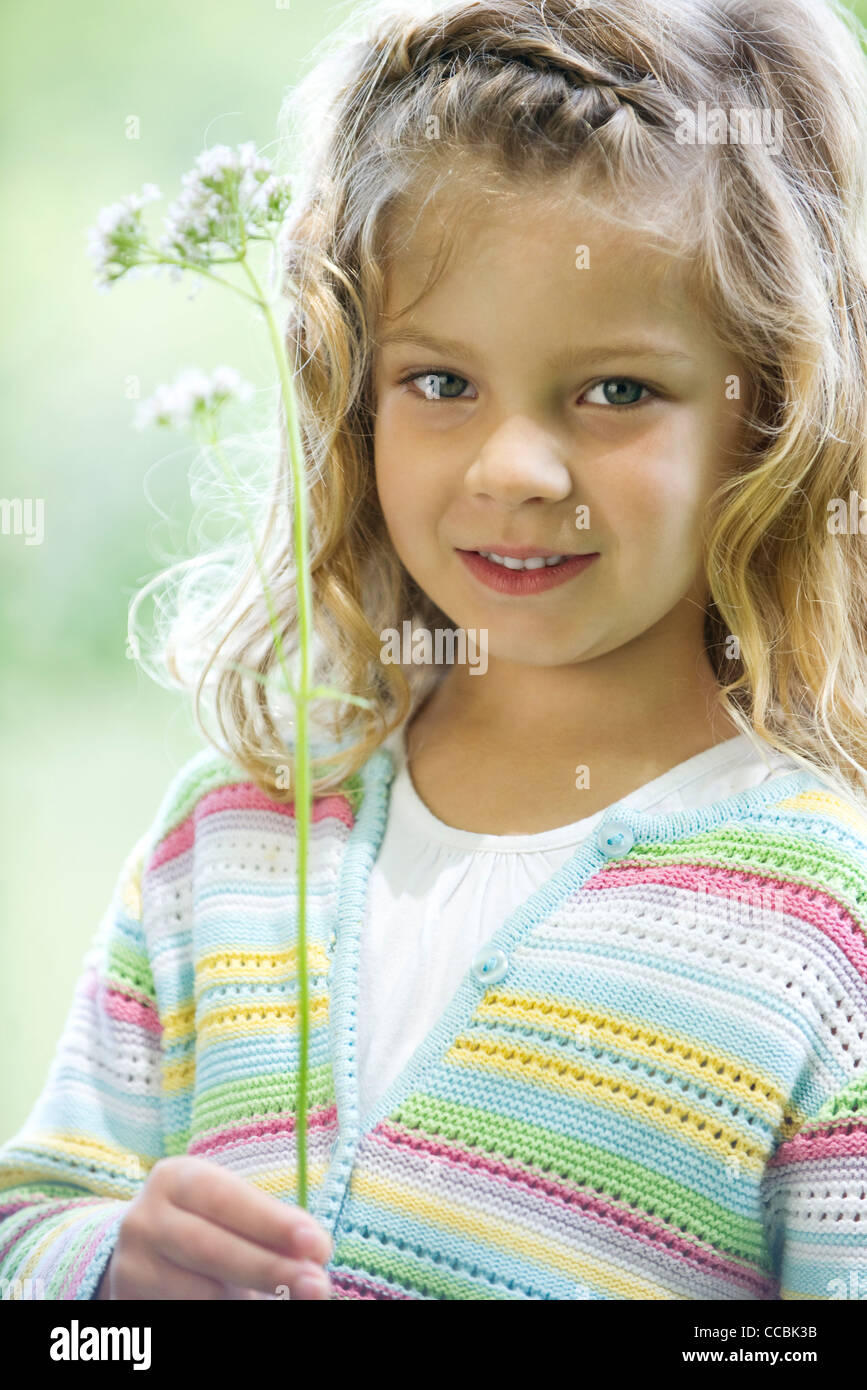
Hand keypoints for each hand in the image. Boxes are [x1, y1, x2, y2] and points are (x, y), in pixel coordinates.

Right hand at [94, 1155, 332, 1299]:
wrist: (147, 1254)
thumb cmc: (209, 1224)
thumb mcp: (235, 1212)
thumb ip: (271, 1228)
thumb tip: (315, 1255)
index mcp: (175, 1178)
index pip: (226, 1199)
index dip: (272, 1223)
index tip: (318, 1246)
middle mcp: (145, 1217)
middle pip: (210, 1248)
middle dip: (269, 1269)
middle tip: (317, 1287)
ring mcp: (131, 1263)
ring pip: (199, 1292)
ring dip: (248, 1301)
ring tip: (283, 1299)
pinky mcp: (130, 1300)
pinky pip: (185, 1311)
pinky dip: (223, 1311)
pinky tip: (247, 1306)